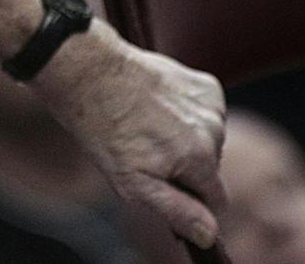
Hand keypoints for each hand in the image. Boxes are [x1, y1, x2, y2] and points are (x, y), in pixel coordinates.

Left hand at [34, 22, 226, 248]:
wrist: (87, 69)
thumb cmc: (102, 126)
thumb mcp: (132, 182)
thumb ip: (176, 211)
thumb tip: (210, 235)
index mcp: (202, 158)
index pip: (217, 200)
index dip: (193, 203)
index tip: (169, 193)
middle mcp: (214, 130)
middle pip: (209, 168)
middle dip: (184, 167)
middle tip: (144, 151)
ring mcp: (211, 104)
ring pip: (207, 139)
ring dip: (184, 138)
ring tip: (145, 125)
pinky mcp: (205, 84)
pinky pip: (204, 113)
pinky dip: (186, 113)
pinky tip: (156, 105)